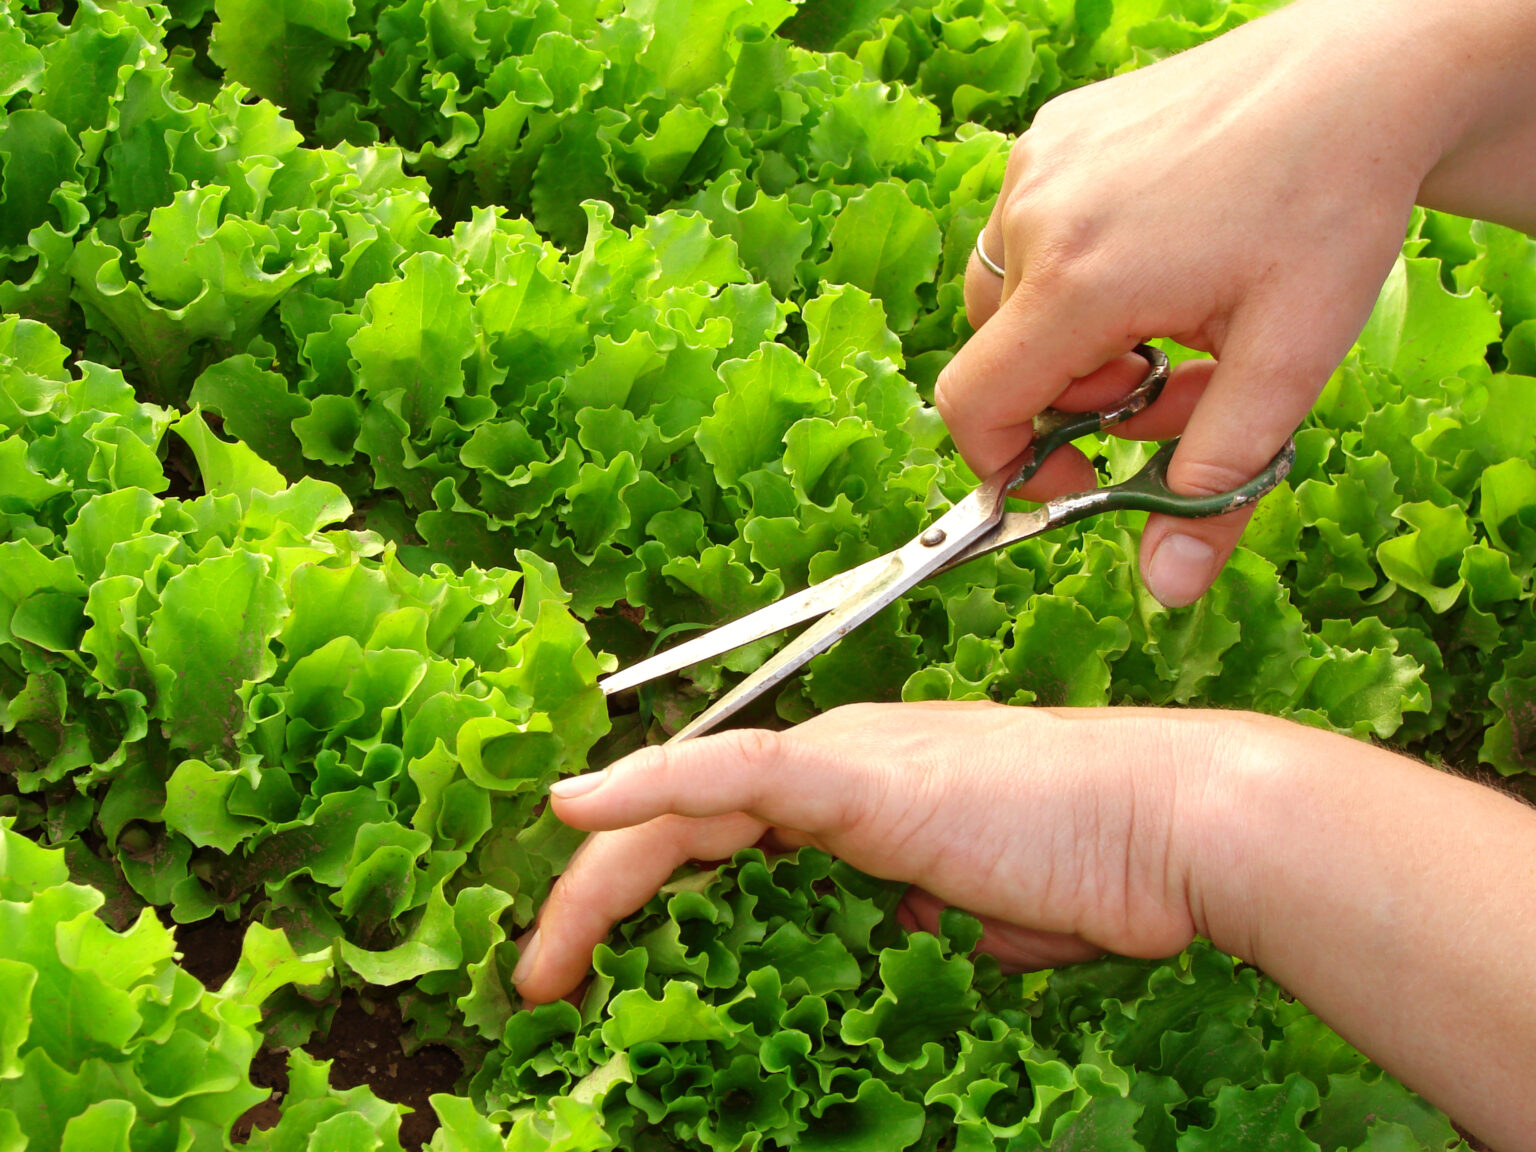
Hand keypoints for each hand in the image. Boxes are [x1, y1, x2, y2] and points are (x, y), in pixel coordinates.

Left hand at [516, 703, 1535, 1148]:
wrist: (1175, 821)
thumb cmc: (1102, 864)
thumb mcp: (996, 910)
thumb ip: (943, 915)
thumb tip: (925, 932)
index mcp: (857, 789)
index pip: (721, 831)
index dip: (646, 887)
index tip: (596, 966)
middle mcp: (836, 758)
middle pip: (682, 820)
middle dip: (599, 897)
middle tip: (542, 976)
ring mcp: (846, 758)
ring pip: (686, 804)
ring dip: (599, 884)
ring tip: (543, 963)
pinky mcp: (862, 774)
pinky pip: (733, 771)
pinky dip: (650, 786)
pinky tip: (575, 809)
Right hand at [943, 0, 1535, 607]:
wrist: (1362, 73)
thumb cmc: (1332, 205)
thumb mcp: (1289, 361)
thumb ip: (1216, 481)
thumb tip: (1166, 587)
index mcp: (1081, 277)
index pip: (976, 404)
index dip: (1007, 466)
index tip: (1076, 482)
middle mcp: (1037, 212)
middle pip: (997, 358)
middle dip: (1073, 400)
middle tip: (1165, 386)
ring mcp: (1039, 162)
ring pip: (1009, 299)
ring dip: (1076, 339)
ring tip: (1169, 323)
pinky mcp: (1053, 134)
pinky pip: (1028, 236)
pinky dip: (1075, 274)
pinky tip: (1156, 257)